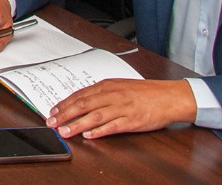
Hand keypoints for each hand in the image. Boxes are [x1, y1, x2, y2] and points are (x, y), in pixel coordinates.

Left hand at [47, 79, 197, 138]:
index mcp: (107, 86)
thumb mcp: (119, 86)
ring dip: (77, 125)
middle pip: (83, 105)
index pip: (79, 95)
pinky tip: (89, 135)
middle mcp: (112, 95)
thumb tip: (81, 99)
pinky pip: (113, 126)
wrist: (168, 96)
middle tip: (52, 123)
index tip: (52, 112)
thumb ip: (100, 92)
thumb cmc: (144, 92)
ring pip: (95, 116)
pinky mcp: (132, 121)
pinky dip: (100, 131)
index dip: (64, 104)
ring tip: (65, 131)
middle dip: (65, 114)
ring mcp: (122, 108)